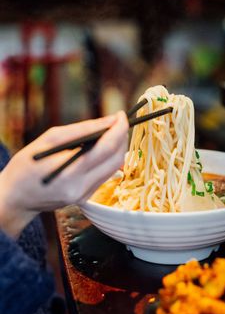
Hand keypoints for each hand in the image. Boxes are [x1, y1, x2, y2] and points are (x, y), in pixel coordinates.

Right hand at [0, 112, 128, 237]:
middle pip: (116, 159)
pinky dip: (107, 158)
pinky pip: (104, 175)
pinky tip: (101, 147)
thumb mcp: (48, 139)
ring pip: (114, 167)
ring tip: (111, 131)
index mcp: (69, 172)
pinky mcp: (85, 199)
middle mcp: (80, 188)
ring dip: (117, 147)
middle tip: (118, 121)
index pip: (106, 148)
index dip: (119, 129)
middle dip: (122, 136)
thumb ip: (81, 130)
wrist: (14, 198)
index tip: (121, 115)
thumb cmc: (27, 165)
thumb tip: (109, 121)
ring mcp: (84, 196)